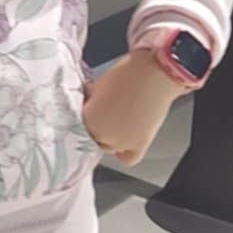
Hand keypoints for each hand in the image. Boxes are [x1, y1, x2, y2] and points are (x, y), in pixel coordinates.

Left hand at [81, 50, 186, 165]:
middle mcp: (101, 135)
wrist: (154, 75)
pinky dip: (126, 152)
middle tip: (107, 113)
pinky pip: (128, 158)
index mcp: (87, 119)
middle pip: (93, 137)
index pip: (78, 125)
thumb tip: (89, 101)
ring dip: (111, 137)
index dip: (87, 115)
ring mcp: (121, 143)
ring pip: (109, 148)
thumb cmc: (127, 74)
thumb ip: (89, 99)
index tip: (92, 110)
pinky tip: (127, 141)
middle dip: (98, 126)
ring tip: (119, 120)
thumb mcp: (97, 84)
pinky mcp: (140, 145)